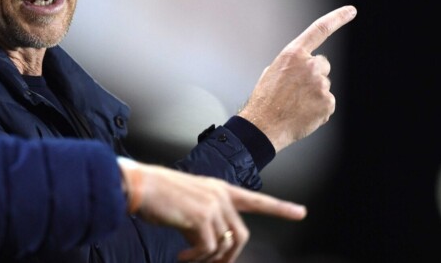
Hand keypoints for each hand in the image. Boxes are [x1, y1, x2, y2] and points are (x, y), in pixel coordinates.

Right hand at [120, 160, 306, 262]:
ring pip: (224, 246)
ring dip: (206, 260)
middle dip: (229, 257)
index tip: (301, 212)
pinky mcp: (202, 219)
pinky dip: (194, 258)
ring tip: (186, 258)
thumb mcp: (189, 202)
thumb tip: (214, 246)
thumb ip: (206, 216)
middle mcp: (220, 196)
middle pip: (241, 235)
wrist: (139, 186)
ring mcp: (213, 206)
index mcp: (219, 189)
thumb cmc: (157, 195)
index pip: (256, 199)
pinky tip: (180, 255)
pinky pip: (208, 250)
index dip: (280, 208)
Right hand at [238, 5, 356, 151]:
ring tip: (296, 105)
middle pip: (323, 65)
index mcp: (293, 54)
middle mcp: (310, 65)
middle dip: (314, 75)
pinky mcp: (328, 102)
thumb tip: (300, 70)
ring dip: (314, 94)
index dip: (338, 18)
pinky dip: (318, 109)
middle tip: (297, 91)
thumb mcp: (272, 72)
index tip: (351, 11)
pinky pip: (327, 103)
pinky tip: (303, 113)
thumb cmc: (265, 100)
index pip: (320, 29)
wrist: (264, 126)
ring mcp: (321, 84)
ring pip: (324, 86)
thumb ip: (291, 65)